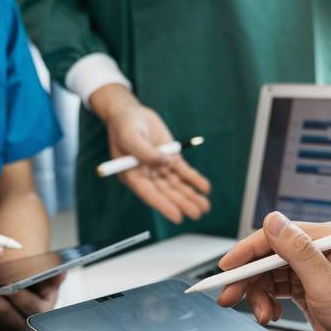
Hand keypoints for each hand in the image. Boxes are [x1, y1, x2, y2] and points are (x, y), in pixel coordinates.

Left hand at [0, 273, 64, 330]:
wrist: (25, 288)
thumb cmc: (36, 283)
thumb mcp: (46, 278)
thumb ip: (53, 276)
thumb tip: (61, 272)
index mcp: (43, 313)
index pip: (33, 309)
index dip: (20, 297)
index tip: (9, 284)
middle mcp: (26, 325)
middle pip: (11, 319)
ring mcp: (8, 328)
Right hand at [89, 84, 210, 223]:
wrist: (130, 112)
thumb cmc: (124, 125)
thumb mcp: (130, 136)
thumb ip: (145, 151)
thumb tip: (165, 162)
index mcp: (132, 175)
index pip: (150, 194)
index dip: (164, 206)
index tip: (177, 217)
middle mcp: (147, 175)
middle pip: (166, 193)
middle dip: (182, 203)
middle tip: (197, 213)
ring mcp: (160, 167)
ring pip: (177, 185)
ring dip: (191, 195)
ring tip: (205, 207)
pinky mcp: (171, 158)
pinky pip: (184, 171)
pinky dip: (195, 179)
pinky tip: (205, 188)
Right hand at [217, 212, 330, 330]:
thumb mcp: (327, 284)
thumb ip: (298, 252)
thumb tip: (273, 222)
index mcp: (327, 239)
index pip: (275, 236)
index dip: (246, 252)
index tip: (226, 268)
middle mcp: (317, 251)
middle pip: (266, 256)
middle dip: (246, 278)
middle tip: (228, 297)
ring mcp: (311, 270)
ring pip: (267, 274)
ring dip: (257, 295)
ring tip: (261, 315)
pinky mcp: (307, 289)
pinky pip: (275, 289)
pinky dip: (267, 302)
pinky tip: (270, 315)